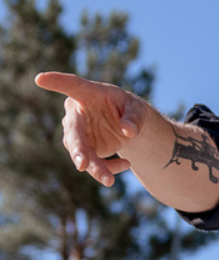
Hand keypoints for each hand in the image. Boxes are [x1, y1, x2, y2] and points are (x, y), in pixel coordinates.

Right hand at [35, 72, 148, 186]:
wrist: (128, 127)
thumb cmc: (130, 110)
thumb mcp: (138, 111)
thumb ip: (134, 119)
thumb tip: (128, 131)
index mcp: (89, 93)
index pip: (72, 85)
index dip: (57, 82)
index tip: (40, 78)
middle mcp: (77, 112)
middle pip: (74, 131)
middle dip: (77, 149)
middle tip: (82, 164)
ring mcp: (77, 132)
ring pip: (80, 152)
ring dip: (95, 167)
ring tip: (109, 180)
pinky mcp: (83, 148)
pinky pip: (92, 163)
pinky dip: (107, 168)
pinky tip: (126, 164)